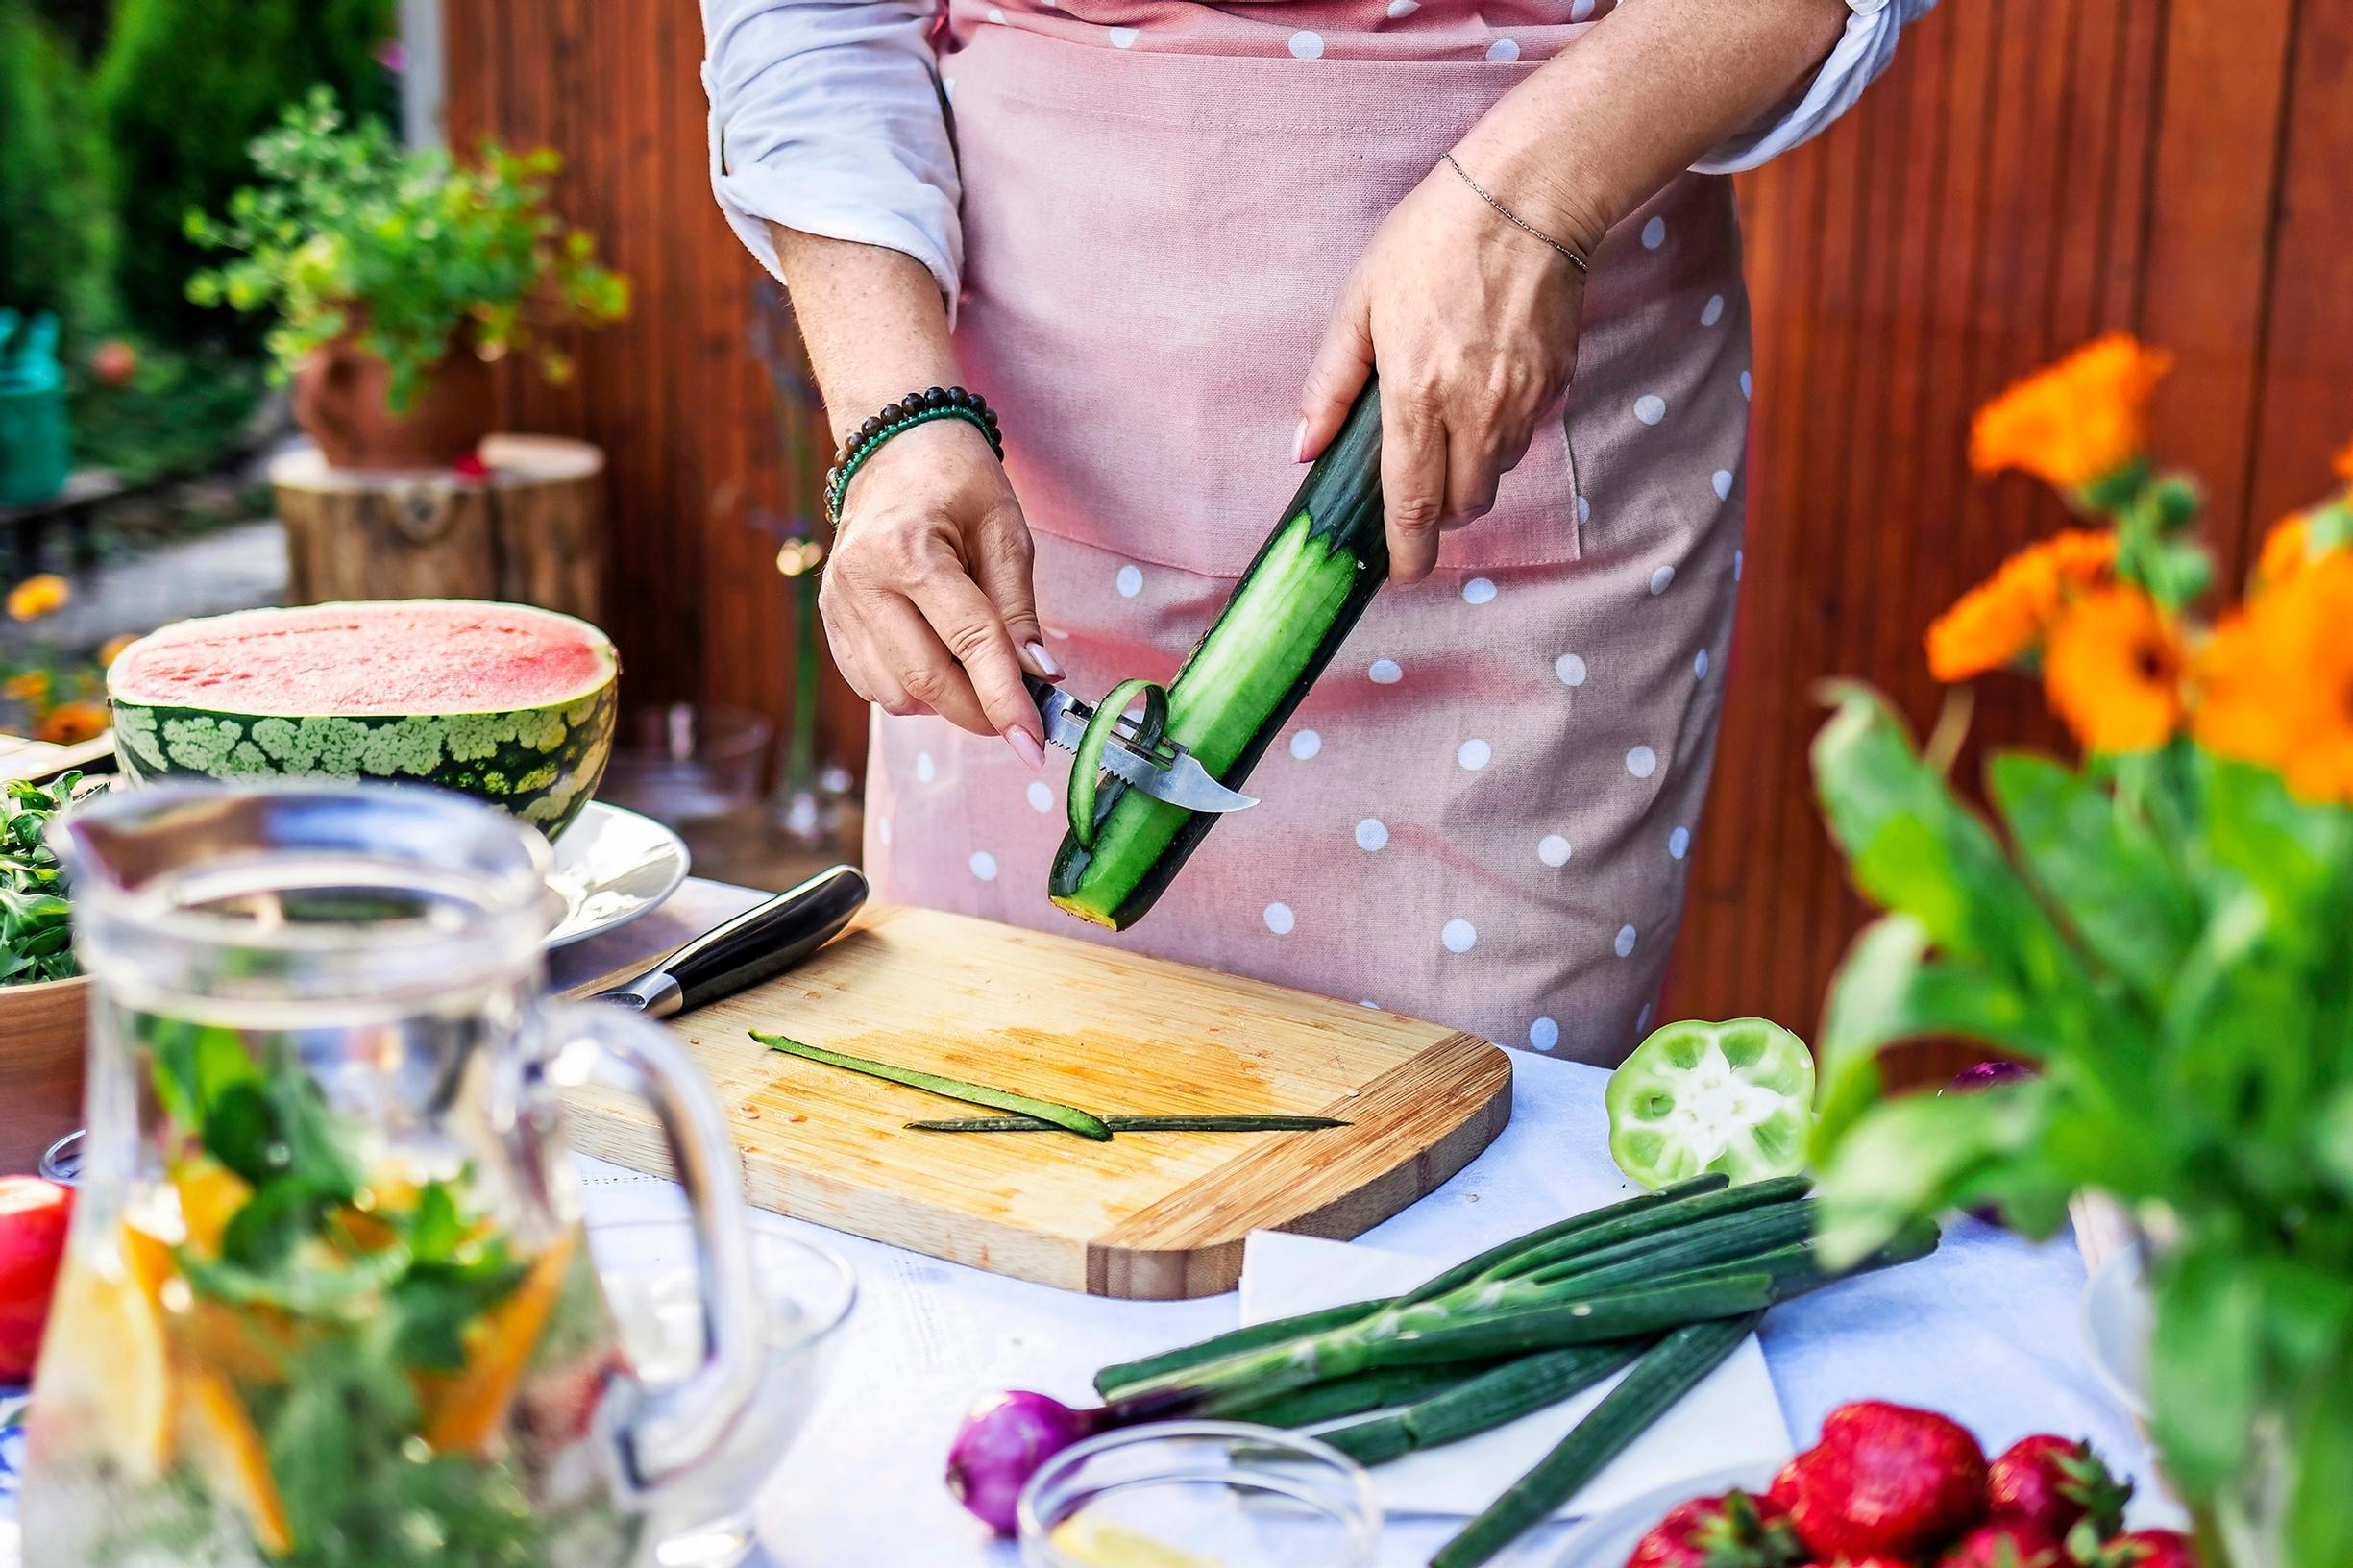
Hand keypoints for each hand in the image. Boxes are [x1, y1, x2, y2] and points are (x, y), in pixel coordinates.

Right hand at [819, 418, 1053, 762]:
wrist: (894, 447)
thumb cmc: (958, 481)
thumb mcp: (1006, 531)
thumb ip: (1019, 610)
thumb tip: (1040, 677)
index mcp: (910, 550)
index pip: (968, 642)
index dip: (1005, 699)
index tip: (1034, 744)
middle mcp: (861, 581)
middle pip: (926, 681)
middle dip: (979, 712)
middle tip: (1019, 717)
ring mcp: (837, 604)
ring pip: (895, 695)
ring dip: (944, 702)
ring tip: (975, 668)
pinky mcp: (830, 620)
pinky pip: (872, 685)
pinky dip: (912, 692)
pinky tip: (938, 661)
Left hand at [1297, 150, 1594, 583]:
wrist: (1526, 198)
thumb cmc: (1431, 241)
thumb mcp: (1359, 305)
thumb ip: (1331, 387)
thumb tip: (1304, 449)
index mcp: (1417, 395)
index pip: (1413, 502)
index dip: (1408, 550)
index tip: (1402, 573)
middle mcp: (1475, 411)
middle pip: (1462, 503)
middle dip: (1438, 513)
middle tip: (1417, 492)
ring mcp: (1522, 401)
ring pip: (1495, 473)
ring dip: (1469, 472)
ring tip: (1447, 424)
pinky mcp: (1554, 384)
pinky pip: (1523, 435)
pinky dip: (1499, 434)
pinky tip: (1482, 389)